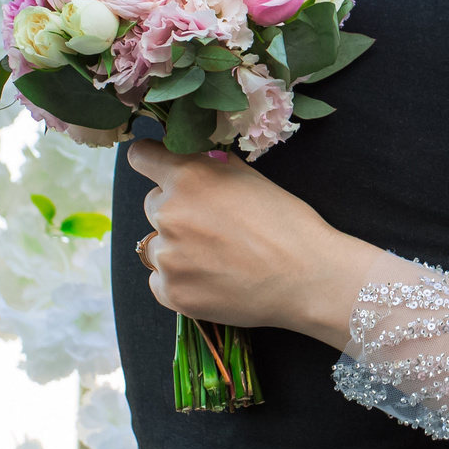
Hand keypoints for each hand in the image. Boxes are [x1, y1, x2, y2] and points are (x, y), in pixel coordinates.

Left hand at [128, 147, 378, 346]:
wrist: (308, 278)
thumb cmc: (288, 224)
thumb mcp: (251, 178)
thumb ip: (212, 167)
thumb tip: (193, 159)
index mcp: (188, 176)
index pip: (140, 156)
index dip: (152, 162)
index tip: (161, 171)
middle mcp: (169, 212)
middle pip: (151, 204)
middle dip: (175, 211)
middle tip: (212, 227)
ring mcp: (167, 255)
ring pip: (156, 245)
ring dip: (177, 249)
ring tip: (217, 259)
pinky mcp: (171, 292)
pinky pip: (160, 280)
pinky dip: (180, 281)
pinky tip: (212, 281)